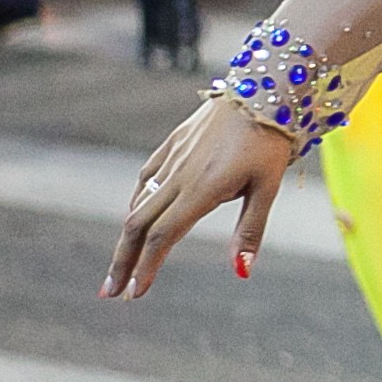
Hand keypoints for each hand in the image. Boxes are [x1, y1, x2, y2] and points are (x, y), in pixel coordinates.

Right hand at [104, 97, 292, 299]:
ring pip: (139, 202)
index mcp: (201, 189)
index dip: (146, 267)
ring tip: (121, 263)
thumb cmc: (271, 140)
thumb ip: (250, 229)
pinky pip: (146, 177)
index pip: (163, 236)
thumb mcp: (268, 187)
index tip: (133, 294)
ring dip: (127, 236)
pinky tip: (136, 215)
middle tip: (111, 292)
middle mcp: (179, 174)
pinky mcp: (174, 142)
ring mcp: (173, 156)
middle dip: (122, 260)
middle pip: (139, 224)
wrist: (264, 87)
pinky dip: (136, 201)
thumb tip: (241, 271)